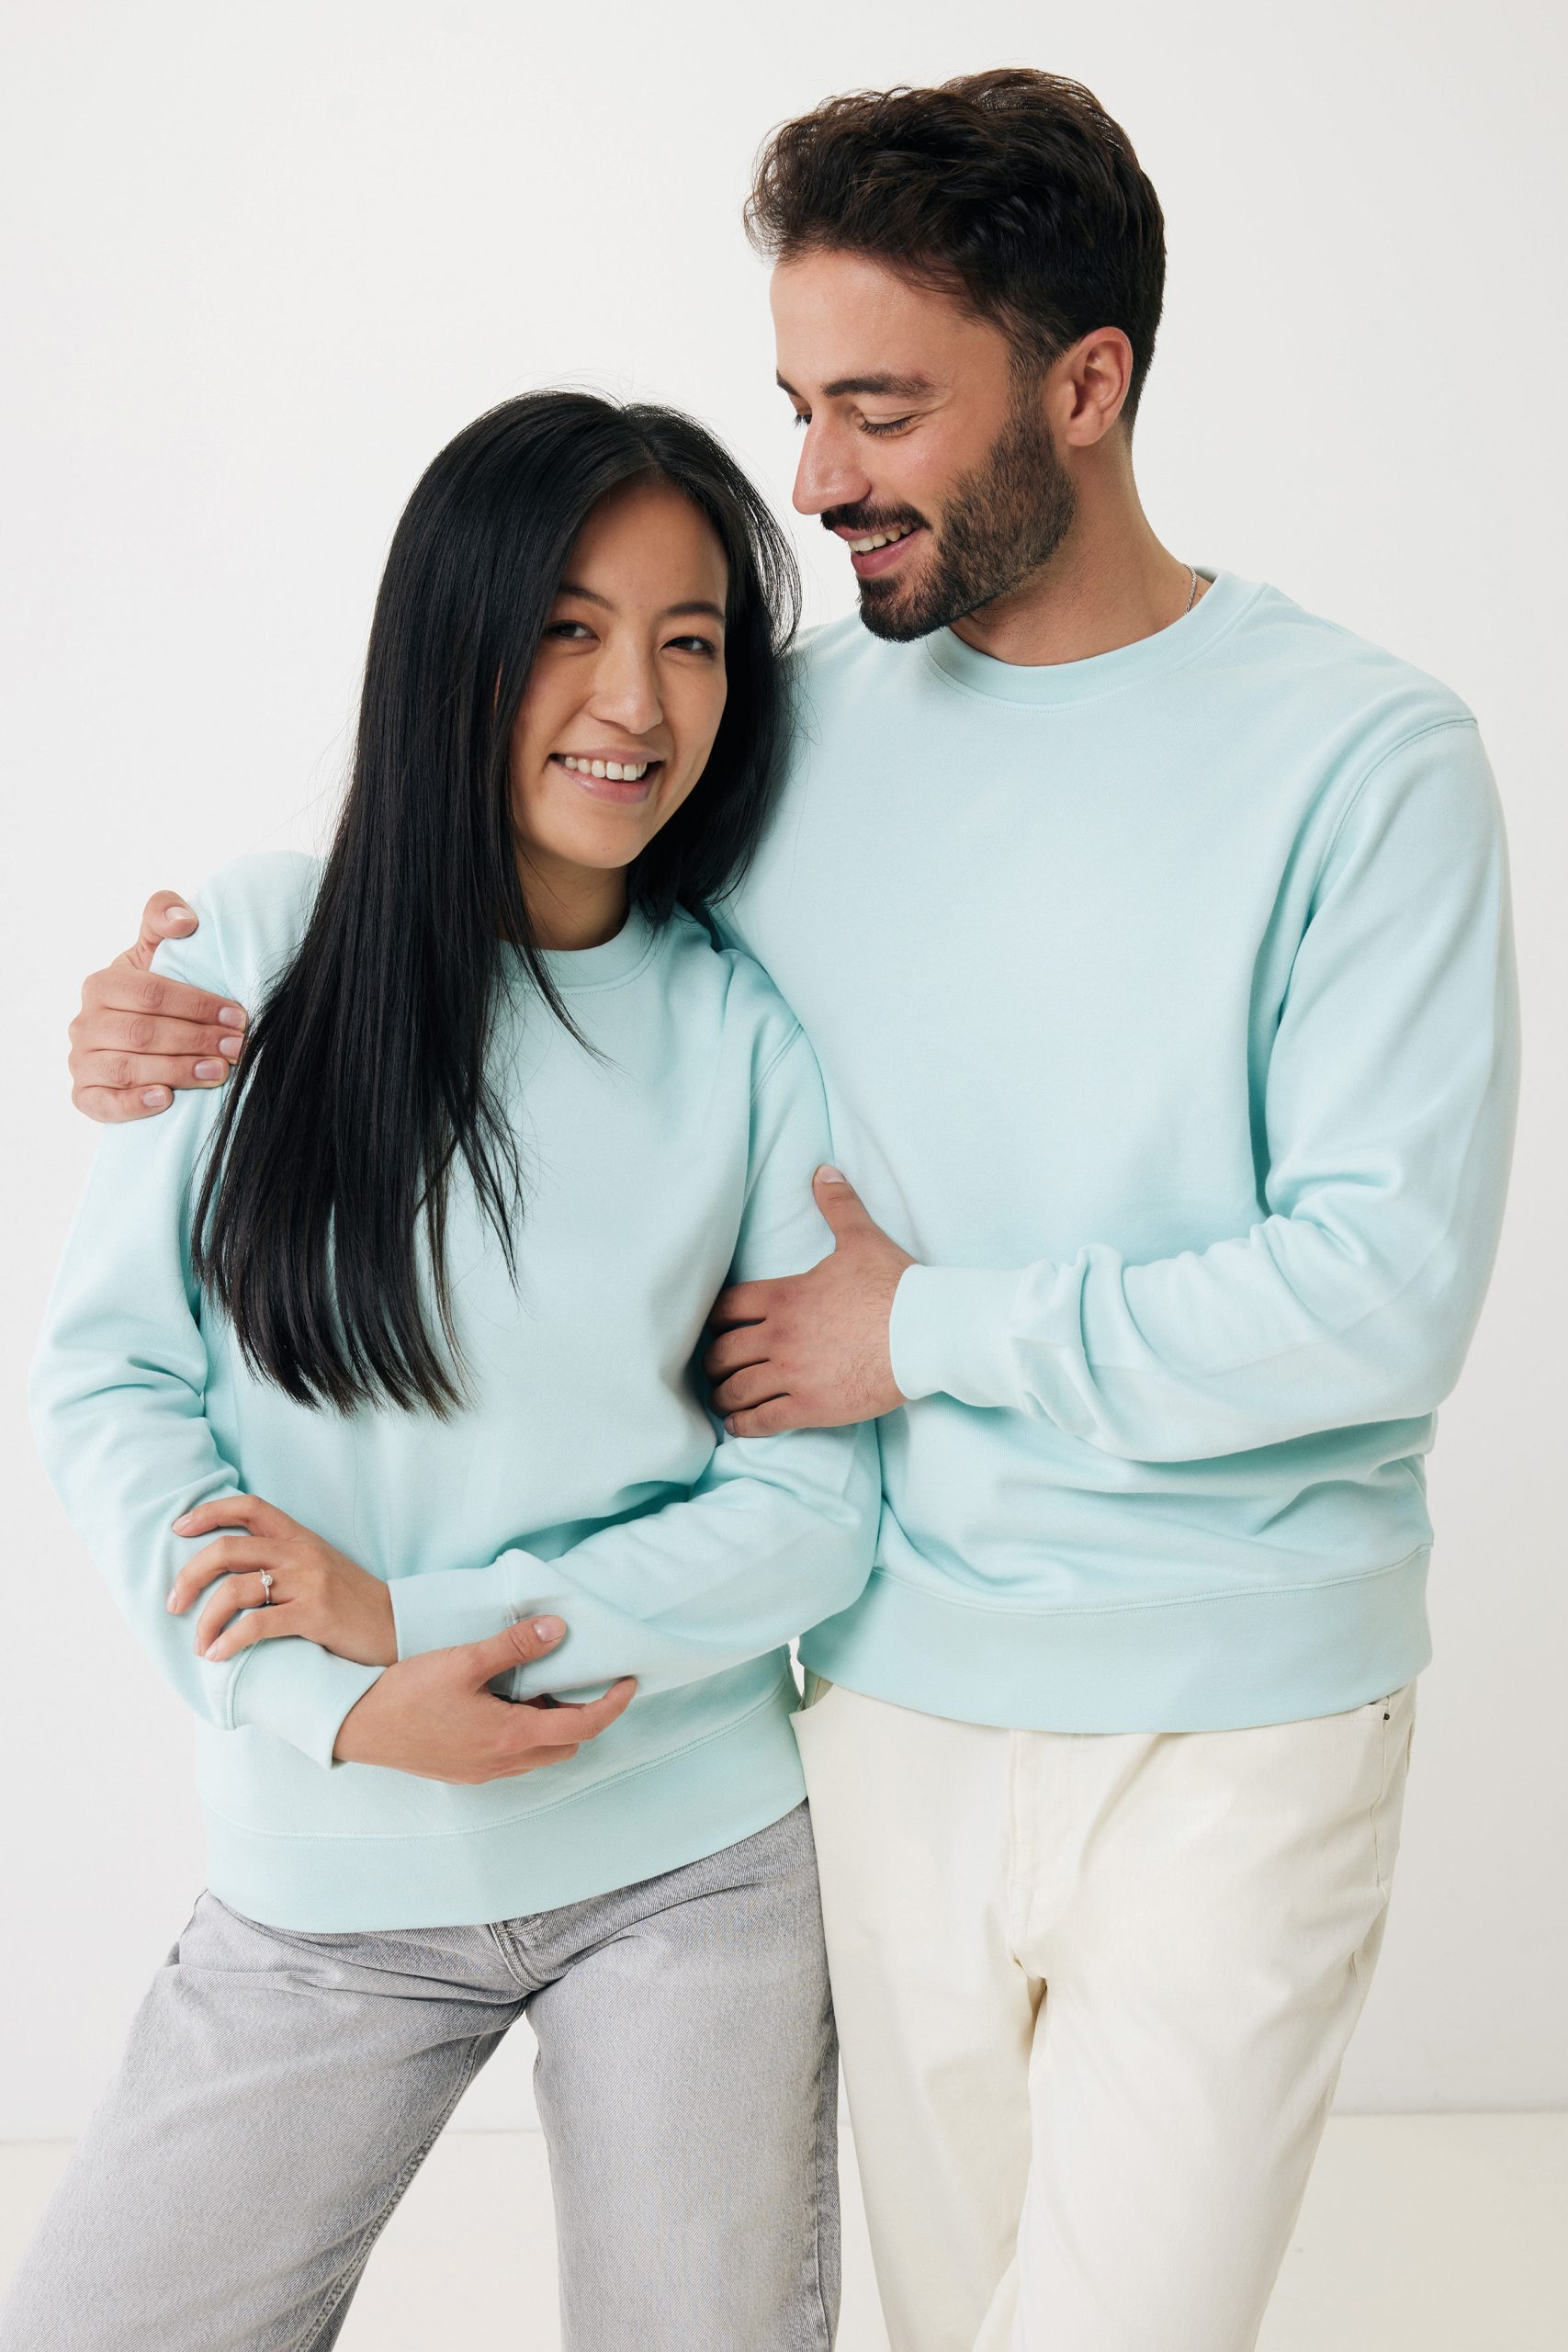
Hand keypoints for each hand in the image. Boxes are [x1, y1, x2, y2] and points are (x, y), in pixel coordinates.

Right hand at [69, 888, 247, 1121]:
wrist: (134, 1043)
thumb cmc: (153, 995)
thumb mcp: (155, 953)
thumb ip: (162, 919)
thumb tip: (184, 918)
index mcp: (102, 985)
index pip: (151, 994)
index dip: (198, 1005)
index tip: (238, 1016)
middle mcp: (85, 1023)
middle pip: (142, 1033)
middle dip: (196, 1039)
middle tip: (237, 1047)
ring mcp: (81, 1062)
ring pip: (127, 1068)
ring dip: (177, 1071)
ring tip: (218, 1072)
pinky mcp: (85, 1096)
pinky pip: (103, 1104)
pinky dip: (134, 1103)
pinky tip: (166, 1100)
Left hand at [168, 1494, 396, 1665]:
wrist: (398, 1628)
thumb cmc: (352, 1604)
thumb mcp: (319, 1569)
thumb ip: (282, 1561)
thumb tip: (229, 1572)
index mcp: (300, 1538)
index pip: (249, 1506)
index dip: (209, 1512)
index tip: (178, 1529)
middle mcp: (301, 1553)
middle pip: (227, 1549)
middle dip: (189, 1576)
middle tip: (172, 1603)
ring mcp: (309, 1581)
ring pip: (235, 1589)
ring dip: (205, 1620)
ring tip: (199, 1644)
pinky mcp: (315, 1614)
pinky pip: (256, 1624)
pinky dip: (229, 1641)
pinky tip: (219, 1655)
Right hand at [332, 1621, 636, 1782]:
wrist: (357, 1728)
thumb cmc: (406, 1694)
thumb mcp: (464, 1661)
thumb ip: (513, 1646)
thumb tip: (557, 1629)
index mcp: (510, 1737)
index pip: (582, 1727)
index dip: (612, 1705)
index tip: (628, 1683)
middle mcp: (502, 1762)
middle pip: (565, 1745)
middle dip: (580, 1715)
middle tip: (574, 1677)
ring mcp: (482, 1772)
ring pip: (537, 1753)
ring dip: (548, 1725)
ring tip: (535, 1685)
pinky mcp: (463, 1771)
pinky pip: (510, 1756)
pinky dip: (521, 1733)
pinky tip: (499, 1701)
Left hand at [704, 1166, 913, 1433]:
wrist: (927, 1332)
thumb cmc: (895, 1286)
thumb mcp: (861, 1238)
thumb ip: (837, 1205)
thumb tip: (824, 1170)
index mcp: (785, 1296)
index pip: (727, 1307)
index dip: (713, 1319)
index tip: (713, 1328)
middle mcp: (779, 1335)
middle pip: (723, 1351)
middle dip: (714, 1361)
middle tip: (715, 1367)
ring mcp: (792, 1373)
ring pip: (737, 1389)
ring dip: (723, 1396)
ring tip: (722, 1401)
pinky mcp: (810, 1406)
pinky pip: (763, 1421)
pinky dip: (744, 1426)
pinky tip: (738, 1427)